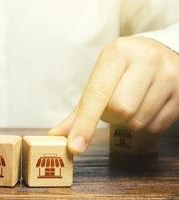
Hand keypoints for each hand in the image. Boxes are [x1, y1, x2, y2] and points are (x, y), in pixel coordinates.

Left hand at [49, 36, 178, 154]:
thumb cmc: (125, 68)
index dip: (84, 123)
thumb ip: (80, 109)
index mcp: (118, 52)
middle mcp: (146, 60)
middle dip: (111, 116)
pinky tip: (147, 106)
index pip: (97, 93)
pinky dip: (146, 124)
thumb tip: (57, 135)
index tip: (75, 147)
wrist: (164, 52)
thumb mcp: (102, 77)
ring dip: (129, 122)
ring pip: (138, 121)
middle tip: (114, 105)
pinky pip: (156, 126)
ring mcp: (168, 75)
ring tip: (133, 102)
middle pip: (120, 110)